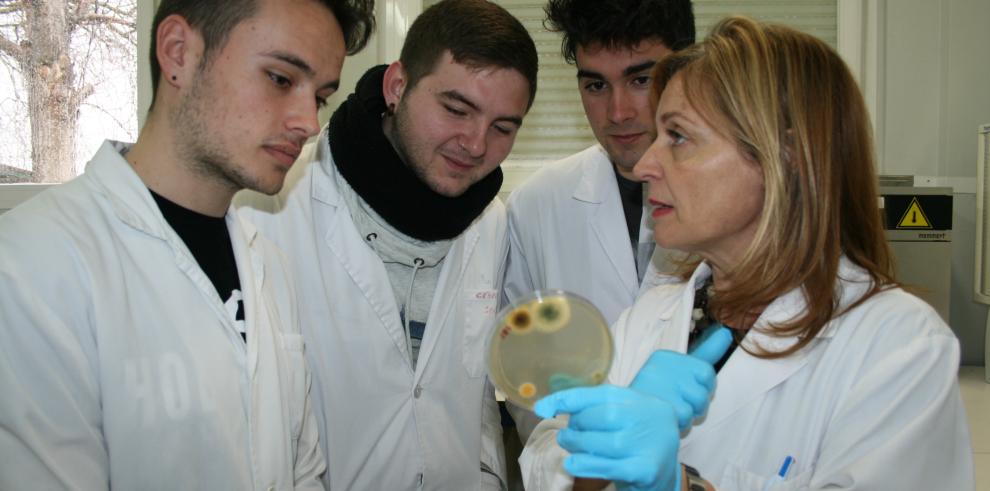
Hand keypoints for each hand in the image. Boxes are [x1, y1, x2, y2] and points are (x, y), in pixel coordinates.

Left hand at [534, 385, 681, 490]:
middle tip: (567, 434)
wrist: (664, 474)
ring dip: (577, 444)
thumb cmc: (636, 441)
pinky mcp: (646, 470)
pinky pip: (609, 467)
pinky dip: (586, 465)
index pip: (603, 393)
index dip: (570, 398)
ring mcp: (650, 445)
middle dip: (577, 424)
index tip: (543, 407)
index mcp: (642, 400)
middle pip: (604, 415)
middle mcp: (650, 418)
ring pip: (605, 442)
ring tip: (568, 445)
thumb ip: (594, 408)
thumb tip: (546, 405)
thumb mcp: (623, 417)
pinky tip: (572, 463)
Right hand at [629, 325, 732, 429]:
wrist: (628, 416)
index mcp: (667, 357)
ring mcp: (662, 385)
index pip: (706, 372)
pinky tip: (665, 418)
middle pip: (704, 391)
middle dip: (696, 403)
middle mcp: (663, 367)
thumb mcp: (679, 369)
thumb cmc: (657, 393)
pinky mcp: (662, 405)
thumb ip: (706, 351)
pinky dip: (680, 423)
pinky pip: (687, 418)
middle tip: (676, 402)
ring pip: (698, 405)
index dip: (701, 387)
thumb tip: (727, 332)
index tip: (685, 389)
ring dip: (688, 414)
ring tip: (670, 410)